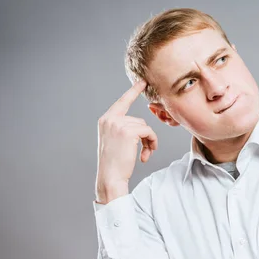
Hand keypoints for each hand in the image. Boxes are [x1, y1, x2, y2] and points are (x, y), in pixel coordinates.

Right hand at [95, 80, 157, 201]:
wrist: (110, 177)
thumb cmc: (114, 164)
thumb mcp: (115, 141)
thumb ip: (123, 129)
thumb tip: (141, 126)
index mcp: (106, 120)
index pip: (122, 101)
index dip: (133, 91)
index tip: (143, 81)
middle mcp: (110, 119)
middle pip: (139, 120)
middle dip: (145, 136)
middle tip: (146, 151)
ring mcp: (118, 124)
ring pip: (145, 127)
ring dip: (149, 141)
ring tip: (144, 155)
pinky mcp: (128, 131)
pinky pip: (148, 132)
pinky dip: (152, 143)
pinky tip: (145, 156)